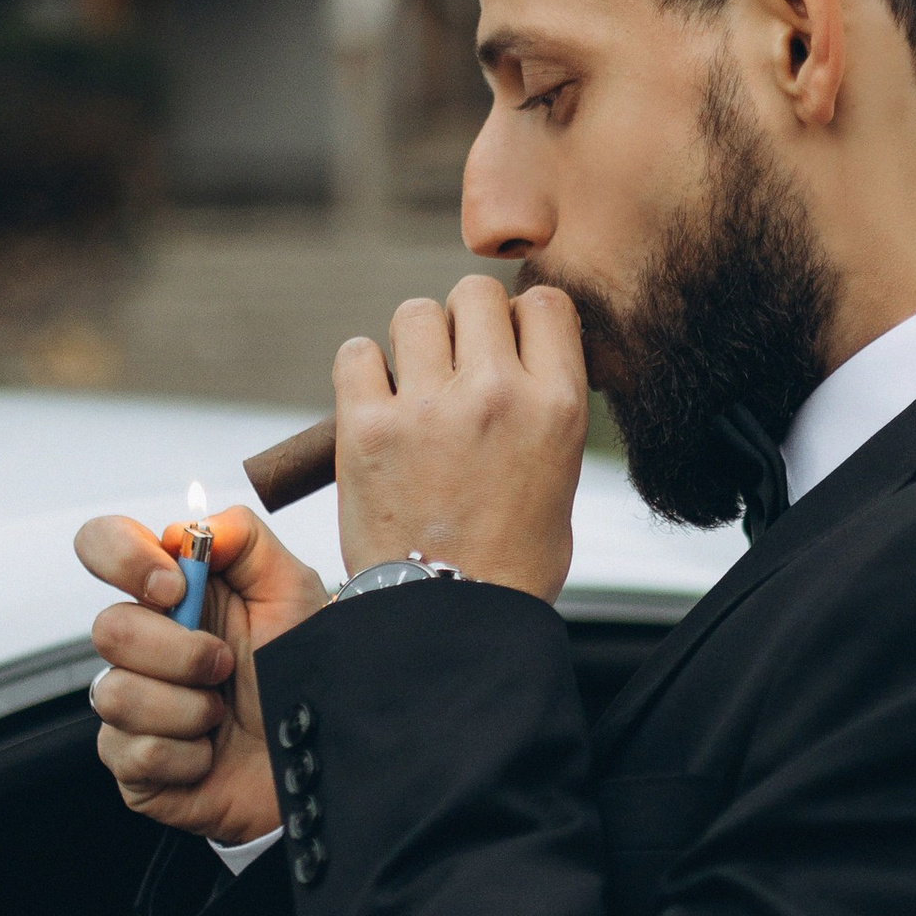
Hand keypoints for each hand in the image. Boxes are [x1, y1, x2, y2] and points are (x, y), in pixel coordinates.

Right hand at [77, 503, 327, 839]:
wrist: (321, 758)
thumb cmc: (303, 674)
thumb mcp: (292, 593)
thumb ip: (245, 539)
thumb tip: (186, 526)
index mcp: (172, 594)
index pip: (101, 544)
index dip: (123, 558)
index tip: (176, 587)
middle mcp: (142, 645)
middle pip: (108, 629)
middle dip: (180, 653)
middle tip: (227, 667)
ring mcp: (131, 706)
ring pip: (116, 695)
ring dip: (189, 709)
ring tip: (224, 716)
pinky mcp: (133, 765)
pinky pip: (135, 753)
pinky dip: (188, 756)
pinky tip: (211, 754)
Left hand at [335, 277, 586, 598]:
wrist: (450, 621)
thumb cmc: (509, 561)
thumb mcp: (560, 476)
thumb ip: (543, 407)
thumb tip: (520, 360)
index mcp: (557, 404)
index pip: (543, 303)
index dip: (521, 320)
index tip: (506, 348)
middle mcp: (496, 393)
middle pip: (475, 294)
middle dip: (464, 322)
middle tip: (454, 368)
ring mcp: (428, 408)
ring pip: (413, 313)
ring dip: (412, 343)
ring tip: (412, 388)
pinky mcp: (366, 426)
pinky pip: (356, 354)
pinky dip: (362, 372)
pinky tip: (374, 404)